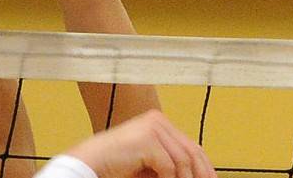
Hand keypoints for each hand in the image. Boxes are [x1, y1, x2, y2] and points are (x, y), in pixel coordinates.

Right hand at [62, 110, 213, 177]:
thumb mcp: (149, 164)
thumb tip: (196, 175)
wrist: (88, 164)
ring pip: (182, 160)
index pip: (191, 145)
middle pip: (192, 150)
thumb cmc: (114, 166)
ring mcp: (153, 128)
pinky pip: (168, 166)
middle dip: (201, 173)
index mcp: (159, 122)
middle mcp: (158, 121)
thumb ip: (169, 164)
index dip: (204, 166)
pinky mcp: (147, 140)